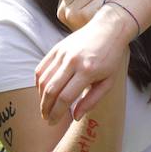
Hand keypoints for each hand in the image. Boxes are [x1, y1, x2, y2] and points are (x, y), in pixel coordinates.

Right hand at [35, 5, 136, 121]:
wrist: (108, 29)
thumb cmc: (111, 58)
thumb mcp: (108, 82)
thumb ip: (91, 101)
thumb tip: (75, 117)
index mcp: (87, 71)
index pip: (65, 98)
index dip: (56, 113)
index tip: (53, 122)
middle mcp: (72, 61)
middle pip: (50, 90)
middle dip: (45, 108)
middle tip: (46, 118)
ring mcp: (62, 53)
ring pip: (43, 80)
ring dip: (41, 98)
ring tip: (45, 108)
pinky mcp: (56, 48)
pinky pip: (41, 68)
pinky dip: (39, 83)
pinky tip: (43, 92)